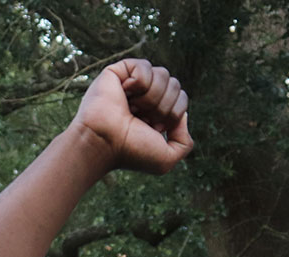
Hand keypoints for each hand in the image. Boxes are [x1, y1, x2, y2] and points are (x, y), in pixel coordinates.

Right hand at [72, 58, 191, 174]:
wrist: (104, 142)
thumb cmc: (130, 153)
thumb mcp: (166, 159)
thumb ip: (184, 143)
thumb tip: (184, 115)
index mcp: (154, 114)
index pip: (181, 99)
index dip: (174, 114)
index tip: (152, 129)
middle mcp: (143, 97)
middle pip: (175, 85)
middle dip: (164, 105)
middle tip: (143, 119)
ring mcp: (130, 84)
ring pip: (163, 74)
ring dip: (152, 96)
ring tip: (132, 108)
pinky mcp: (117, 72)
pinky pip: (144, 66)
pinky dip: (140, 81)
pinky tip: (125, 93)